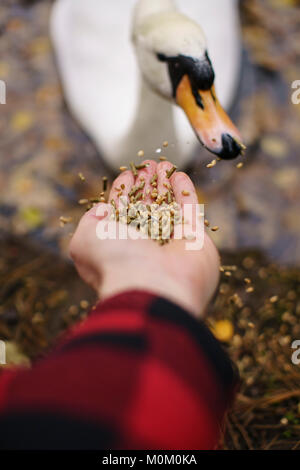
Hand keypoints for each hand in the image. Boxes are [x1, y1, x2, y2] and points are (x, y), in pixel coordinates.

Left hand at [70, 160, 219, 317]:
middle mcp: (146, 247)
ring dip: (165, 184)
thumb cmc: (115, 263)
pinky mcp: (195, 240)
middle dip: (146, 185)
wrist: (153, 286)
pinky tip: (179, 175)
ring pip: (168, 207)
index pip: (121, 214)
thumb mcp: (84, 242)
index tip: (126, 174)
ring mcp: (172, 244)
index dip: (123, 193)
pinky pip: (190, 211)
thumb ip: (89, 223)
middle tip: (147, 164)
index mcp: (120, 248)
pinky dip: (185, 192)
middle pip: (146, 208)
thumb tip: (101, 210)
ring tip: (162, 163)